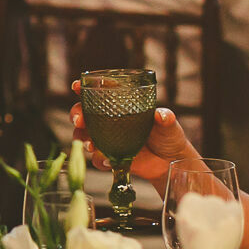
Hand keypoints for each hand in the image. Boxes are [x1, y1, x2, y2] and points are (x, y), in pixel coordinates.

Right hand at [69, 83, 197, 183]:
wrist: (171, 162)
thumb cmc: (170, 136)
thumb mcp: (169, 124)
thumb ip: (165, 118)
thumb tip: (162, 115)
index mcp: (121, 106)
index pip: (98, 93)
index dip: (84, 88)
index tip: (76, 86)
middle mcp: (110, 121)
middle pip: (84, 113)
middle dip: (76, 115)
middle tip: (79, 121)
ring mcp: (108, 139)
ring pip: (84, 136)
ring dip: (82, 139)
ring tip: (89, 145)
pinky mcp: (111, 157)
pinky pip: (97, 159)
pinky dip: (99, 160)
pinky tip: (108, 161)